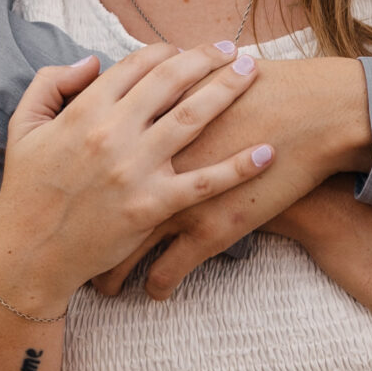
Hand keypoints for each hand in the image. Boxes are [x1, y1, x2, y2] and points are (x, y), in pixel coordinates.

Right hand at [0, 43, 274, 311]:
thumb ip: (51, 83)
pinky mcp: (152, 206)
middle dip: (208, 58)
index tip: (188, 50)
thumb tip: (92, 61)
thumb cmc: (26, 190)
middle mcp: (113, 132)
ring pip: (193, 118)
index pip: (137, 64)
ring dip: (228, 90)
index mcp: (85, 110)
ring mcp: (135, 169)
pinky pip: (204, 182)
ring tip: (254, 74)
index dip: (167, 51)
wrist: (28, 254)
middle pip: (172, 80)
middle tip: (235, 49)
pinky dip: (239, 167)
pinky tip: (266, 152)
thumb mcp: (24, 126)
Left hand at [93, 57, 371, 298]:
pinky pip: (169, 272)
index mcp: (137, 127)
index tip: (65, 205)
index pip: (86, 162)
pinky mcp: (209, 231)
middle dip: (80, 241)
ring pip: (126, 254)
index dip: (70, 185)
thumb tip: (134, 86)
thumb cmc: (256, 90)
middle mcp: (147, 167)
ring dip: (112, 274)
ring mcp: (176, 203)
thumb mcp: (194, 77)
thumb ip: (157, 83)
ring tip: (102, 286)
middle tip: (70, 255)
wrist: (307, 114)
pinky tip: (155, 292)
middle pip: (96, 213)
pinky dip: (158, 286)